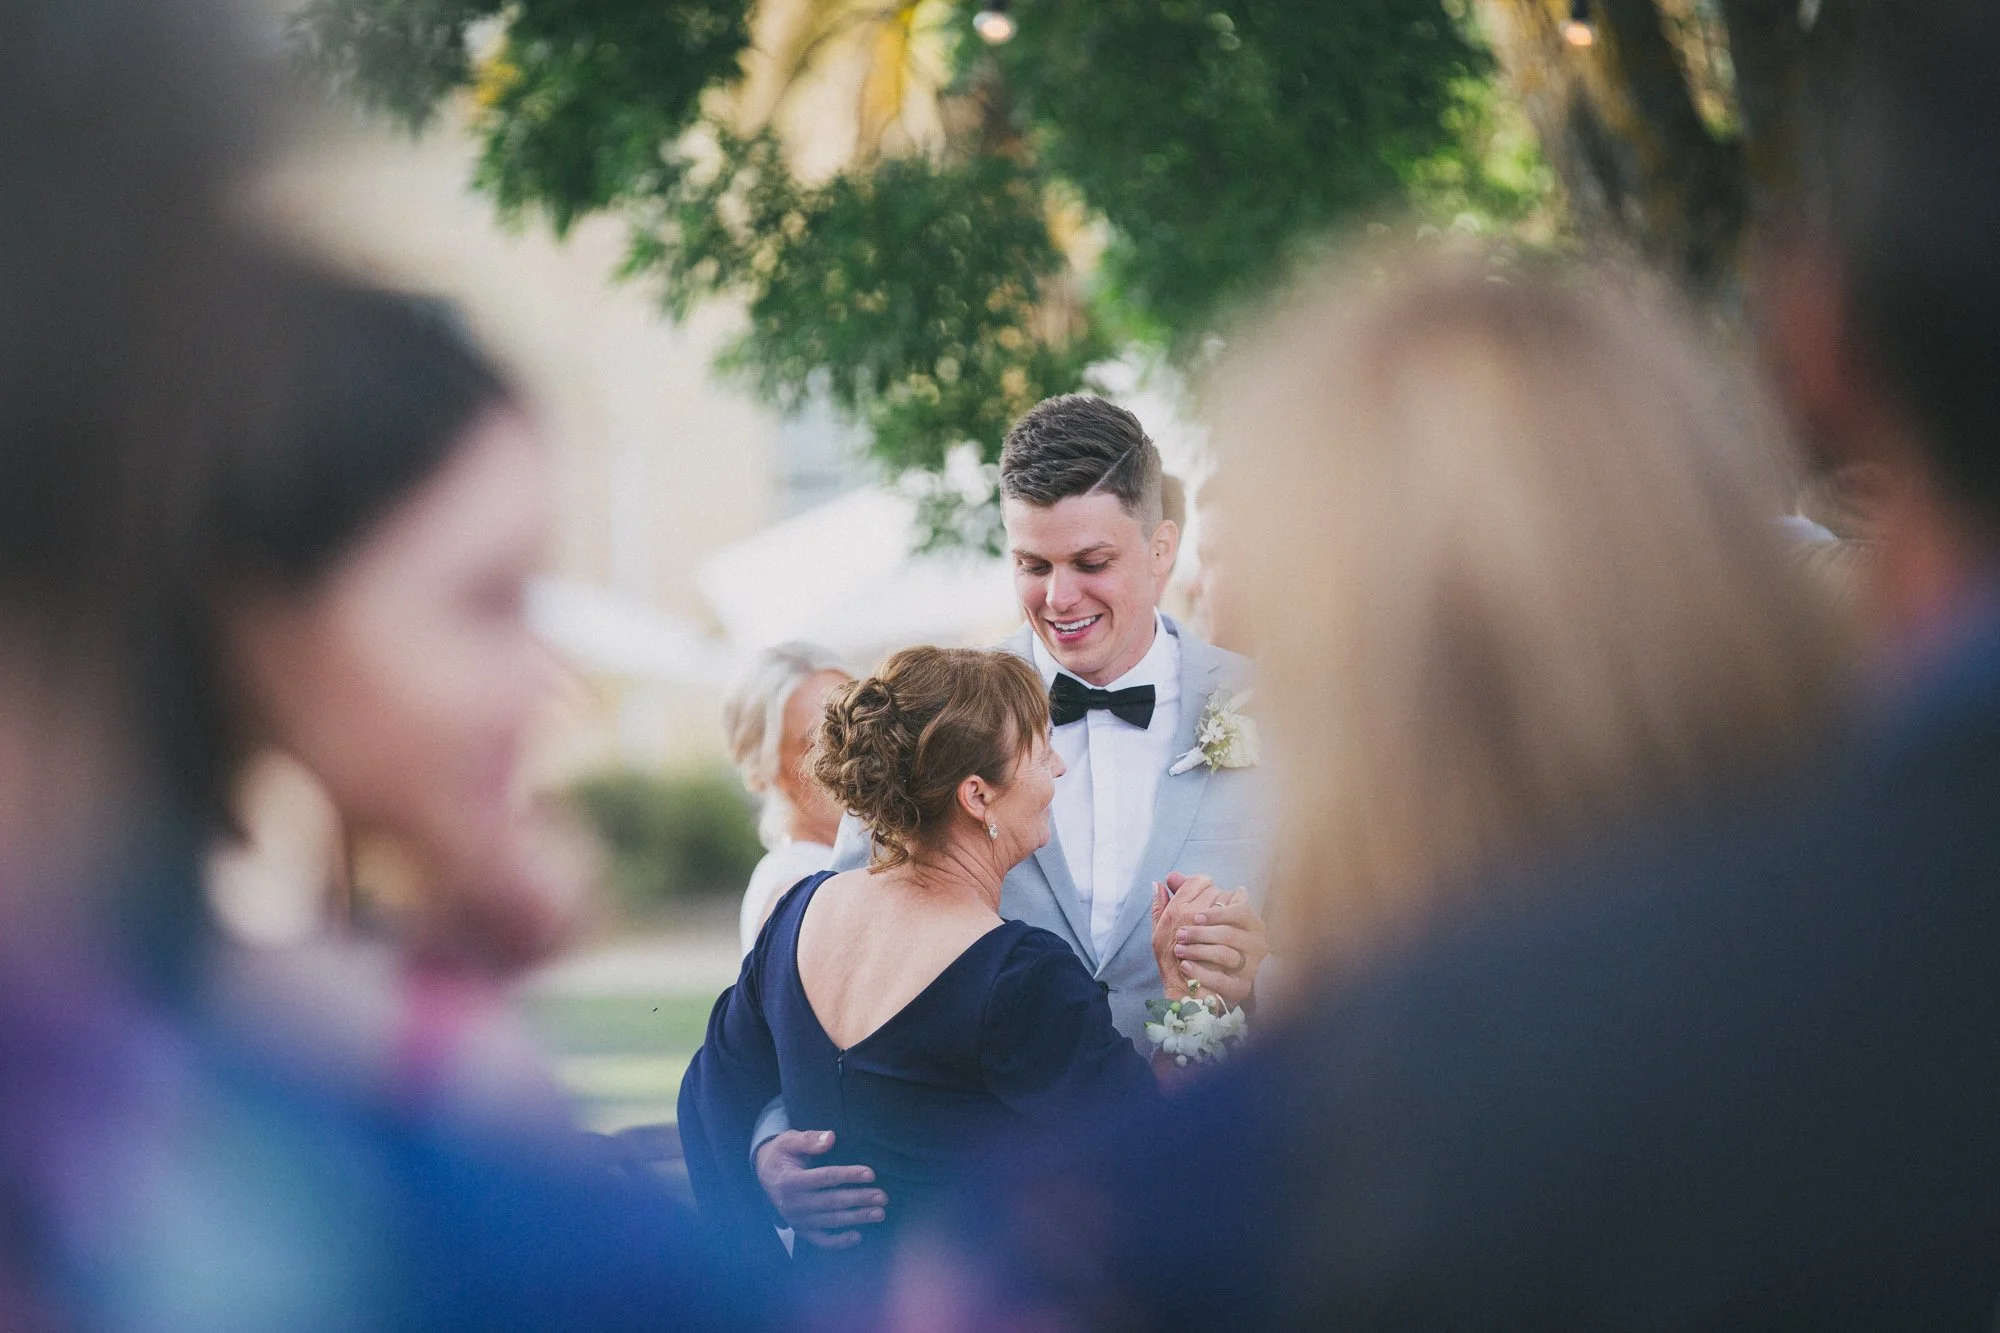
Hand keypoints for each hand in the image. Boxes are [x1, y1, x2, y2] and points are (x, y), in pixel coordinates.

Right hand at [754, 1129, 887, 1248]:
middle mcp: (793, 1204)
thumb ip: (808, 1139)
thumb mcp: (788, 1140)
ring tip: (879, 1213)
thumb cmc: (781, 1154)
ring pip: (831, 1221)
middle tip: (883, 1197)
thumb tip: (830, 1138)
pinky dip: (839, 1242)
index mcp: (790, 1181)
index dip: (848, 1176)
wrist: (764, 1175)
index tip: (871, 1174)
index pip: (825, 1178)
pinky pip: (821, 1240)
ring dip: (857, 1218)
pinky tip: (858, 1236)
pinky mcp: (801, 1230)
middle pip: (832, 1202)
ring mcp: (797, 1220)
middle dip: (859, 1199)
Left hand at [1156, 872, 1267, 1010]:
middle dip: (1202, 933)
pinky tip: (1185, 967)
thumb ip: (1184, 895)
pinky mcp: (1241, 987)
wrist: (1201, 983)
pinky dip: (1202, 973)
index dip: (1217, 911)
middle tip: (1180, 934)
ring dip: (1199, 951)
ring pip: (1226, 955)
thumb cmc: (1197, 943)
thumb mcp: (1190, 917)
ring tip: (1179, 950)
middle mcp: (1256, 941)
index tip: (1195, 916)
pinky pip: (1223, 980)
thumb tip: (1169, 876)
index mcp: (1249, 921)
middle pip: (1230, 932)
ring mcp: (1251, 966)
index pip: (1239, 908)